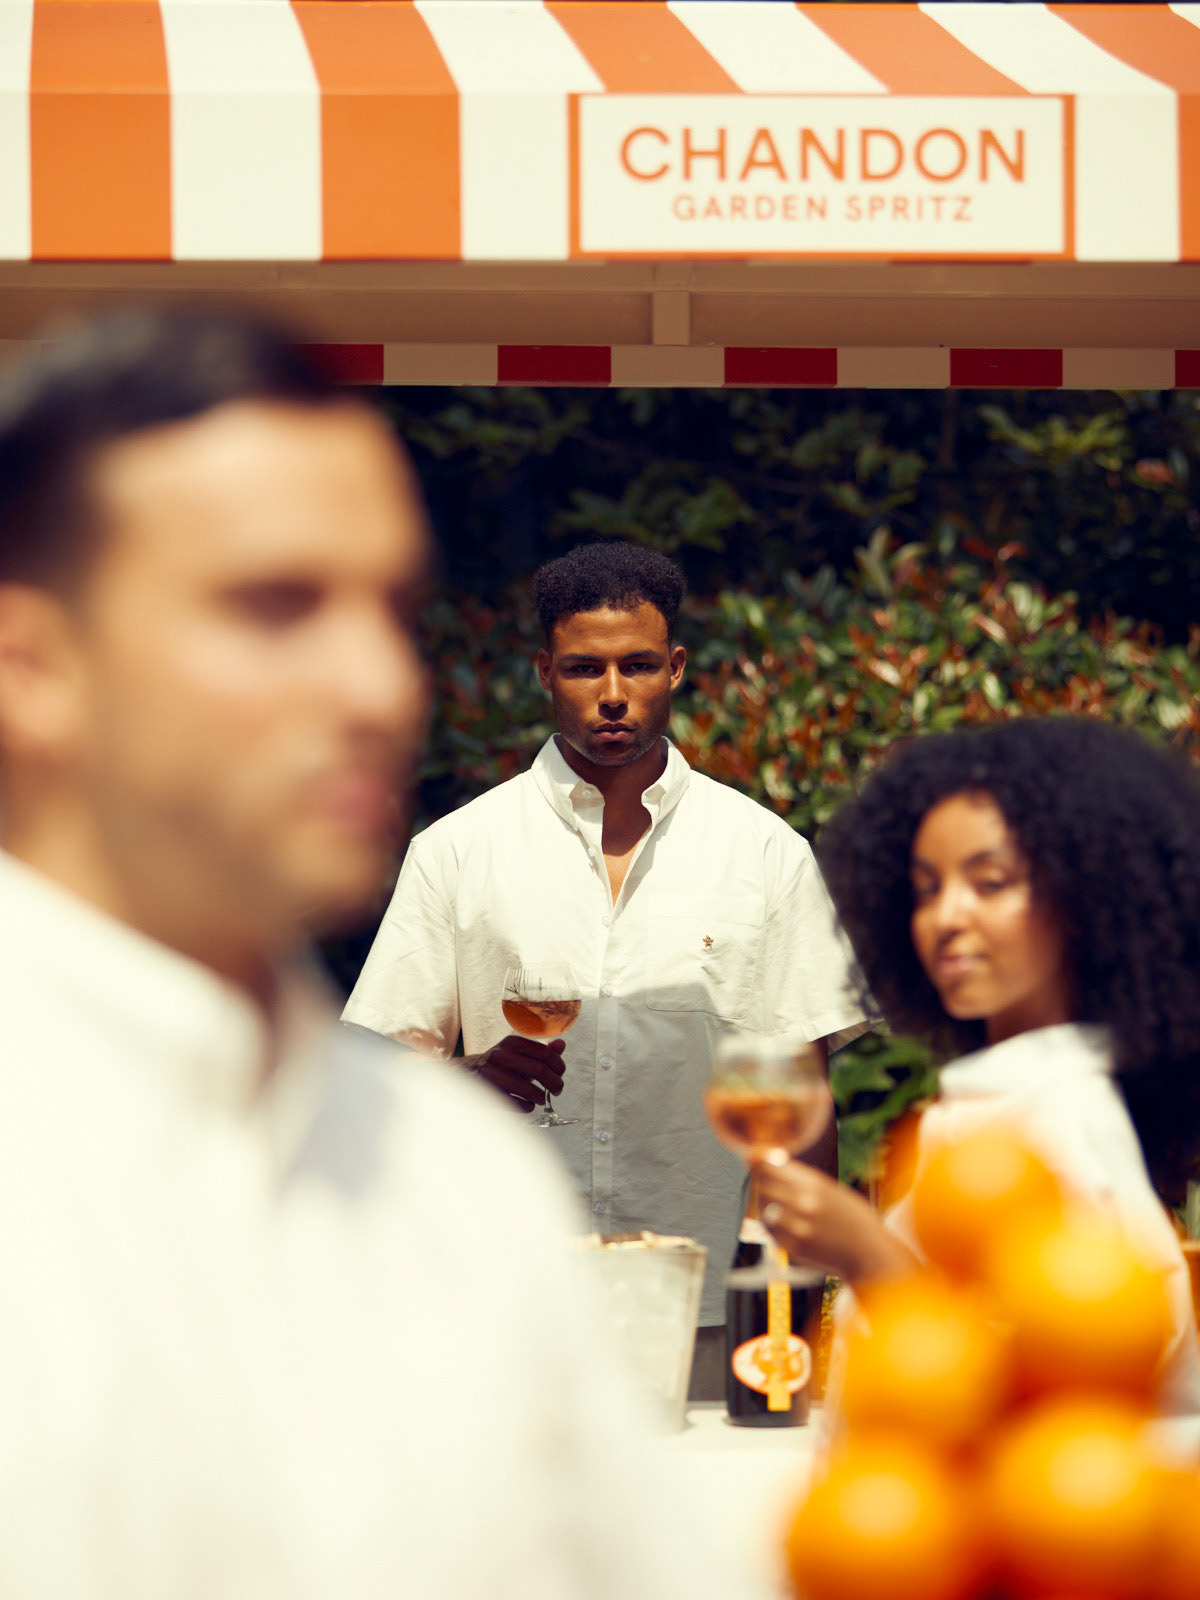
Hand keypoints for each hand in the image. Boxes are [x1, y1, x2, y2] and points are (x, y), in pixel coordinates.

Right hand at [463, 1035, 565, 1112]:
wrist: (468, 1074)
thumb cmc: (500, 1064)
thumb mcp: (518, 1052)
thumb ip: (541, 1050)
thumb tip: (561, 1045)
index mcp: (511, 1042)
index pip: (544, 1052)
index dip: (558, 1064)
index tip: (560, 1073)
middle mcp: (500, 1056)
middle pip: (540, 1070)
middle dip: (555, 1083)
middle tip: (557, 1089)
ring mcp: (493, 1076)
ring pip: (530, 1091)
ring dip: (541, 1097)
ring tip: (540, 1098)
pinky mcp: (489, 1095)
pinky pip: (518, 1105)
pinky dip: (529, 1107)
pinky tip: (528, 1104)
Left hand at [751, 1156, 916, 1285]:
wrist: (870, 1254)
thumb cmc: (853, 1219)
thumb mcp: (831, 1190)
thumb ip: (800, 1178)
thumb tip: (769, 1161)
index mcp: (815, 1184)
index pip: (770, 1166)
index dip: (758, 1161)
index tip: (753, 1158)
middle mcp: (804, 1204)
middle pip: (763, 1185)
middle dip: (762, 1181)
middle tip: (768, 1183)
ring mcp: (798, 1228)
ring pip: (764, 1207)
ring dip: (766, 1203)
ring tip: (780, 1205)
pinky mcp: (794, 1249)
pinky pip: (770, 1231)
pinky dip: (772, 1225)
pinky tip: (784, 1223)